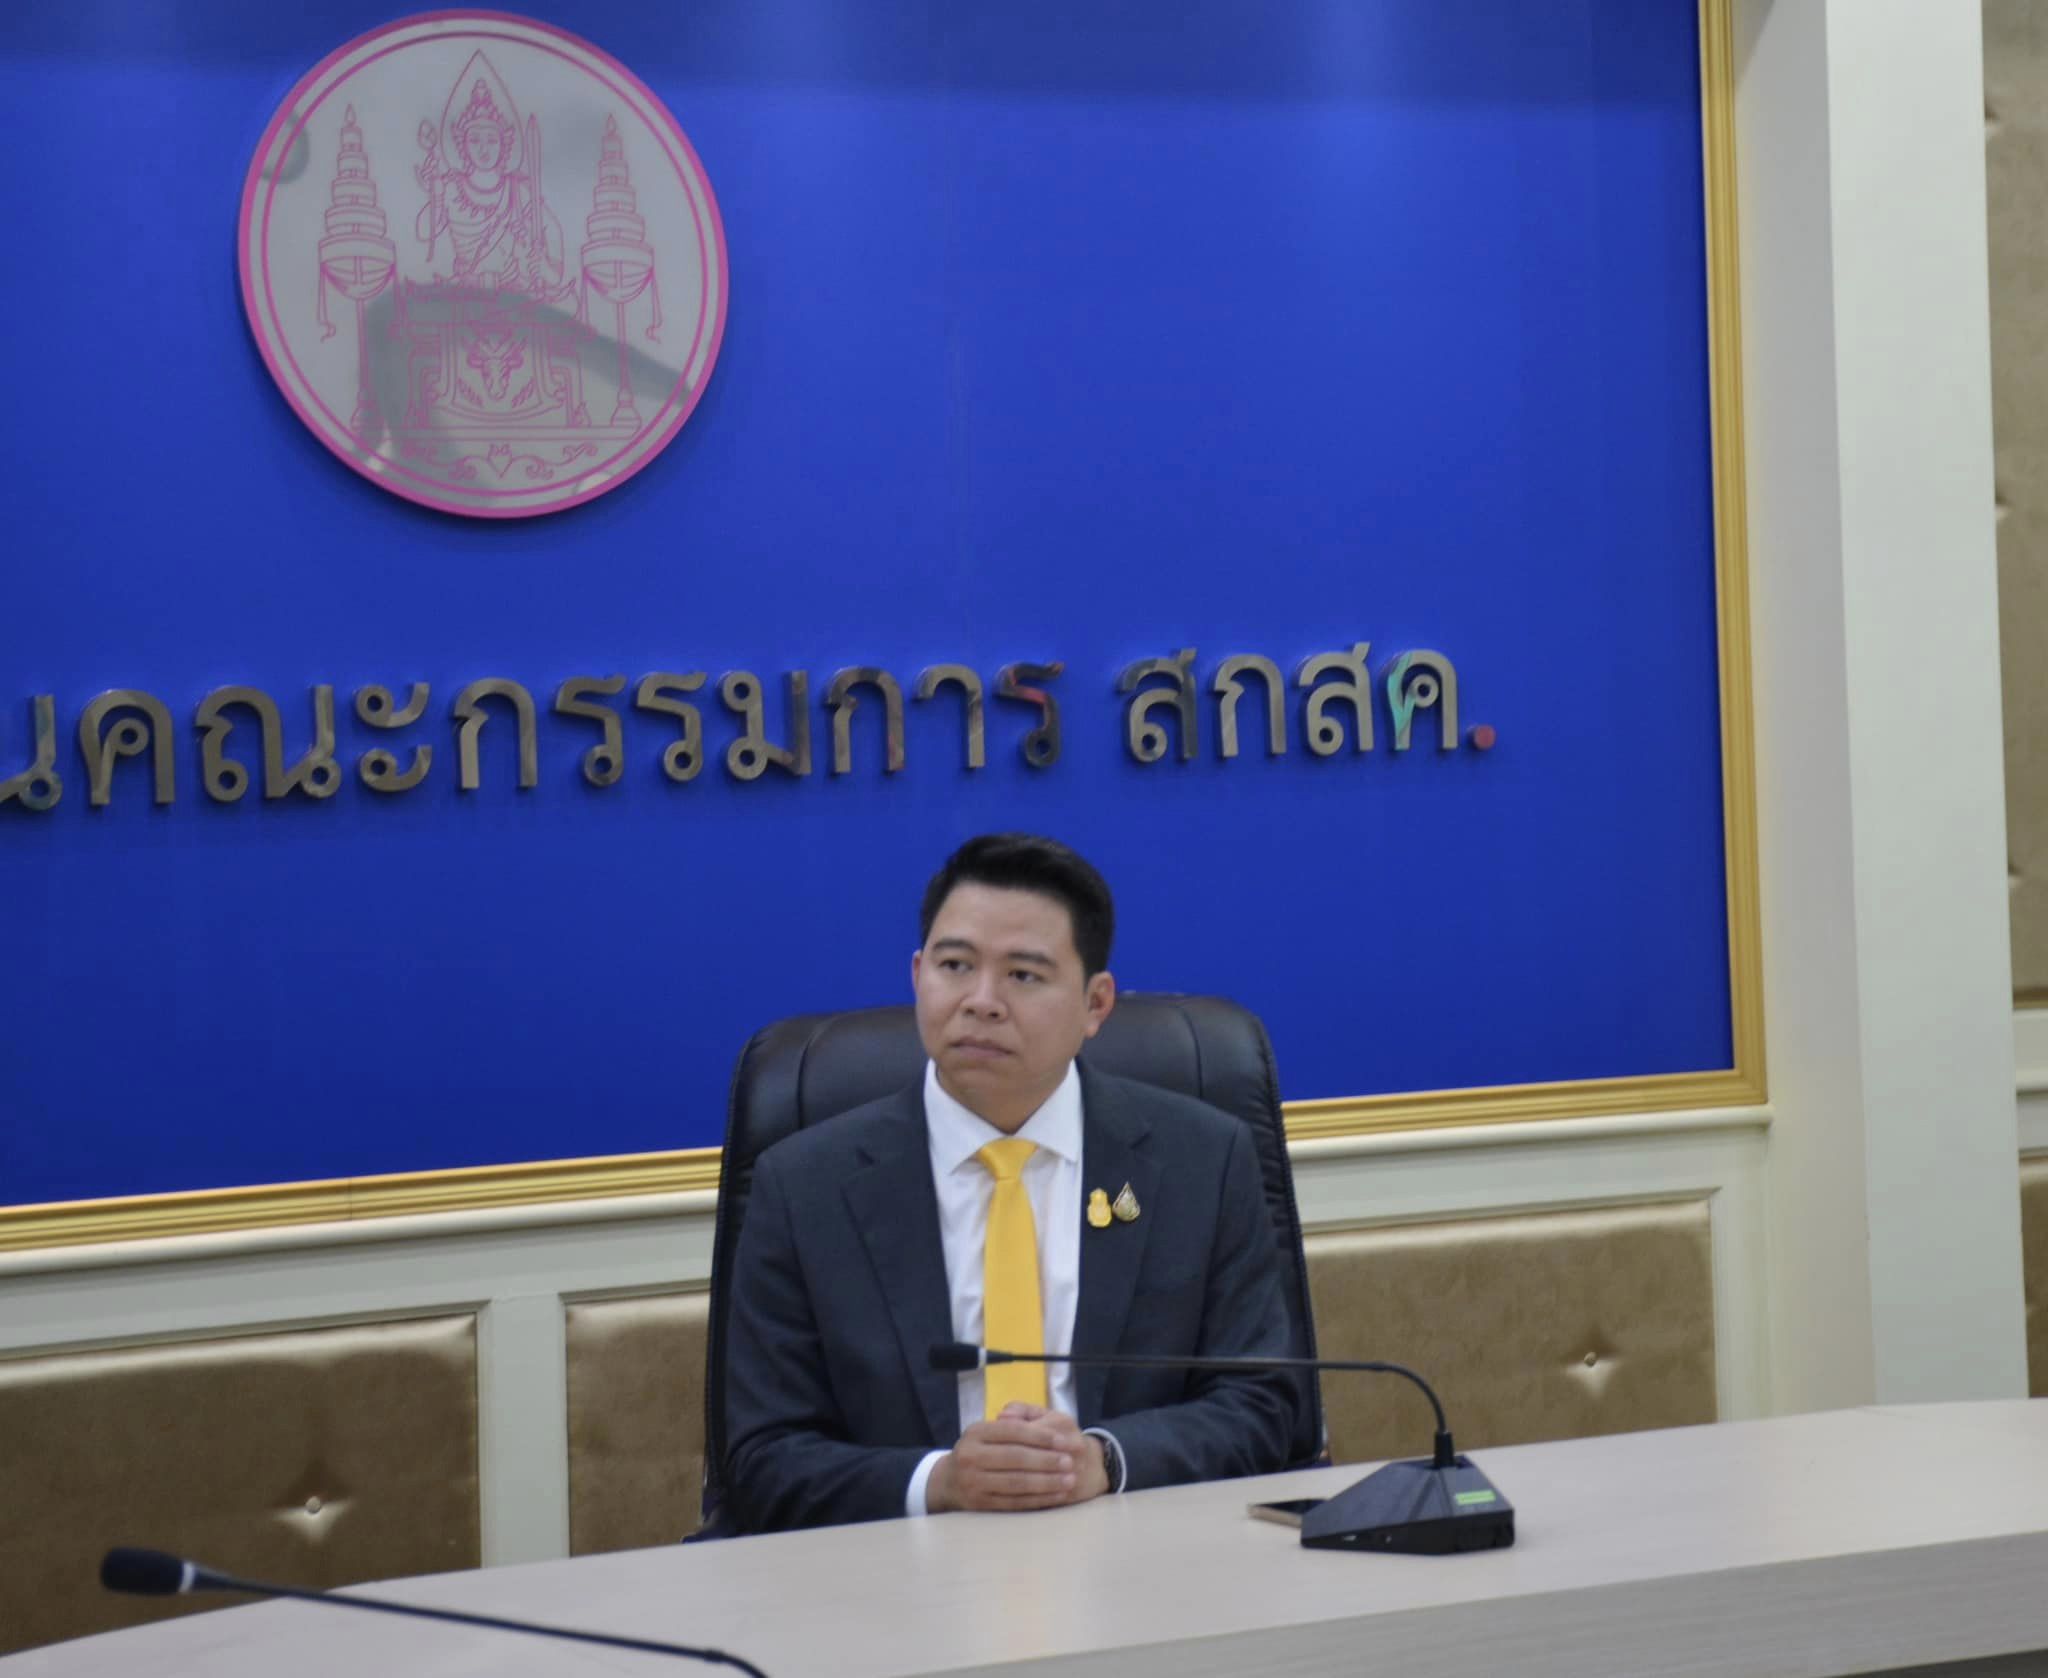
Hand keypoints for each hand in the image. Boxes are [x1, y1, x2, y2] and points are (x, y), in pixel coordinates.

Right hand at [926, 1406, 1108, 1513]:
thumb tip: (1041, 1422)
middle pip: (1015, 1458)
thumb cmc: (979, 1450)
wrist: (948, 1482)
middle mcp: (970, 1456)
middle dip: (1046, 1460)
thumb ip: (1015, 1420)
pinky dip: (1038, 1499)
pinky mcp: (980, 1505)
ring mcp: (973, 1482)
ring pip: (1016, 1483)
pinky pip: (1014, 1502)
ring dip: (1047, 1482)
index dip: (1040, 1436)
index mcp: (976, 1432)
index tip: (1063, 1441)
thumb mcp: (988, 1430)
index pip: (1012, 1431)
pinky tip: (1056, 1496)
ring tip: (1069, 1480)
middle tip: (1070, 1462)